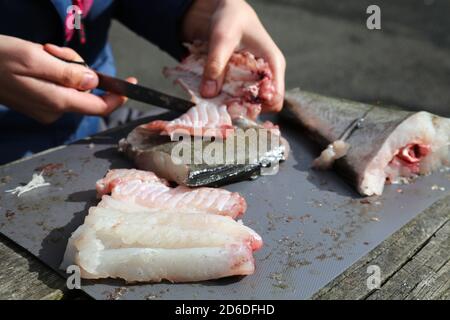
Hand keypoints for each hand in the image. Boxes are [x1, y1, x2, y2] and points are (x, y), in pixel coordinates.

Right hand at [0, 35, 135, 123]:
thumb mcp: (36, 58)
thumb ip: (68, 72)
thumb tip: (94, 81)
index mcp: (57, 102)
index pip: (99, 107)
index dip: (118, 97)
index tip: (131, 83)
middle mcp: (55, 111)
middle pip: (86, 90)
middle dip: (77, 67)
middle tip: (53, 50)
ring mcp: (47, 109)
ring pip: (73, 86)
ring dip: (64, 65)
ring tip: (41, 52)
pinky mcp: (40, 104)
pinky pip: (60, 86)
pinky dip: (55, 71)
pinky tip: (38, 60)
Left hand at [182, 0, 285, 111]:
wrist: (228, 12)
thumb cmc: (230, 19)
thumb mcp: (221, 38)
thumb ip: (215, 64)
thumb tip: (208, 94)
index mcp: (273, 63)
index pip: (276, 97)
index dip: (258, 106)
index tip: (236, 106)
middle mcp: (270, 73)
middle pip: (264, 104)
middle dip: (245, 109)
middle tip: (223, 107)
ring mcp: (260, 78)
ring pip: (253, 102)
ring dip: (237, 106)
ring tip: (220, 102)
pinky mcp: (248, 80)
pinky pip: (243, 96)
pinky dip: (232, 99)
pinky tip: (219, 95)